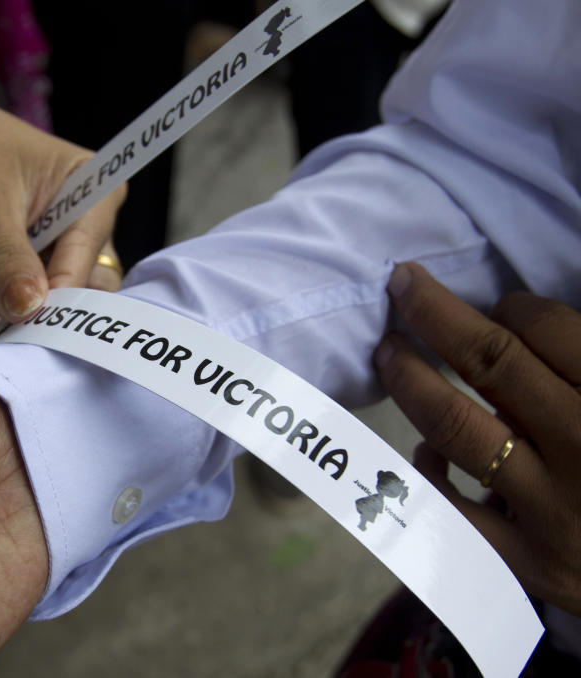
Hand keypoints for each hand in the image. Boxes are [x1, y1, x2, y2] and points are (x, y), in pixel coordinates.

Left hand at [0, 34, 125, 321]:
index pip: (91, 259)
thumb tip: (30, 312)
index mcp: (93, 193)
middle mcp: (76, 224)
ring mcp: (42, 248)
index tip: (25, 309)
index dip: (61, 290)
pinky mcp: (8, 266)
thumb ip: (10, 262)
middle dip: (19, 296)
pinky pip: (0, 302)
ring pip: (30, 304)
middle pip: (72, 292)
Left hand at [375, 262, 580, 614]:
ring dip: (410, 379)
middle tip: (402, 284)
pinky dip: (427, 471)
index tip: (497, 302)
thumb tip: (520, 326)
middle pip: (491, 363)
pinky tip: (426, 450)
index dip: (512, 305)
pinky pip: (451, 509)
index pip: (550, 329)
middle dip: (436, 315)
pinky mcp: (527, 563)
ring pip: (455, 426)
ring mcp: (553, 510)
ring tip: (387, 351)